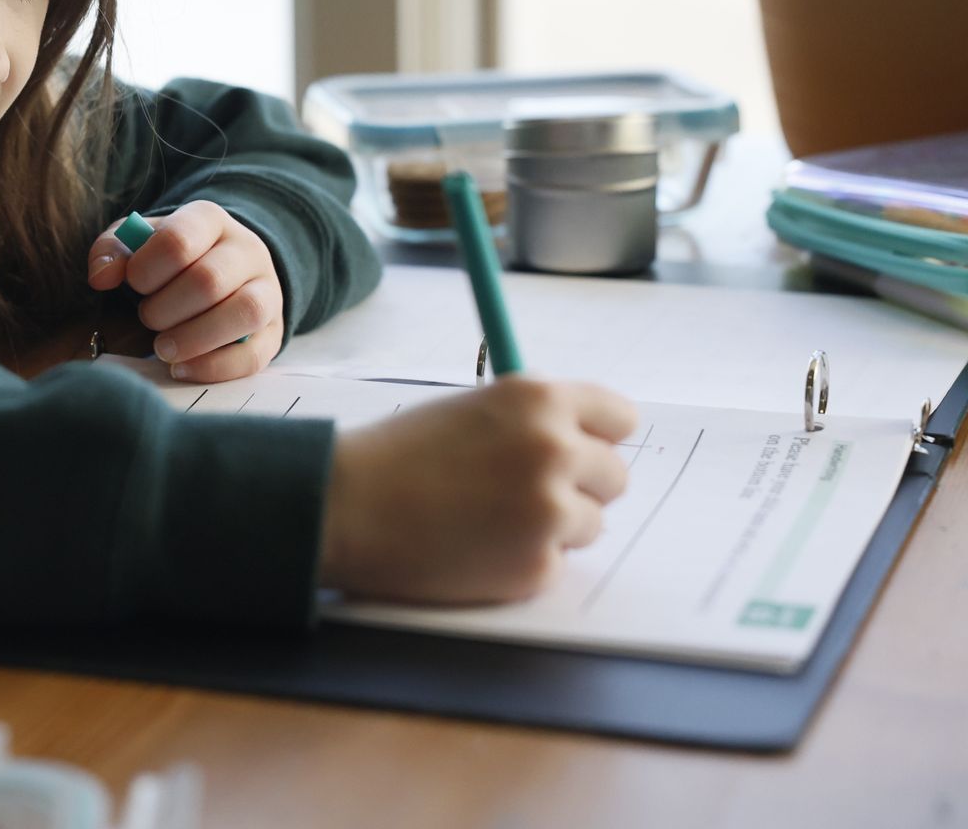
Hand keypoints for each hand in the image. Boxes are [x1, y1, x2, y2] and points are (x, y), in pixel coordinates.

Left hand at [86, 201, 282, 381]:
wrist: (221, 272)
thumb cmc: (169, 259)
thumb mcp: (136, 243)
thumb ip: (111, 251)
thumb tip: (102, 277)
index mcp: (209, 220)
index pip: (179, 240)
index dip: (146, 270)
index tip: (133, 284)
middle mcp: (247, 250)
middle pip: (209, 280)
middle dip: (165, 309)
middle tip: (146, 318)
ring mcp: (267, 292)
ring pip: (245, 313)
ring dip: (194, 338)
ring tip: (162, 348)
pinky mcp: (272, 333)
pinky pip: (253, 355)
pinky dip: (213, 367)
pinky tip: (180, 368)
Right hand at [319, 376, 637, 604]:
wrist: (346, 508)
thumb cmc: (398, 454)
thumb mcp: (473, 410)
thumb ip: (532, 420)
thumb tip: (584, 441)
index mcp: (539, 400)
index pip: (620, 417)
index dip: (596, 435)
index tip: (581, 447)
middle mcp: (555, 450)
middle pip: (615, 475)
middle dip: (580, 485)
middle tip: (526, 491)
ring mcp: (550, 512)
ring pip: (592, 522)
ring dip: (555, 525)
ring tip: (491, 519)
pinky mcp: (537, 567)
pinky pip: (557, 563)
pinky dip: (525, 560)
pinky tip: (478, 547)